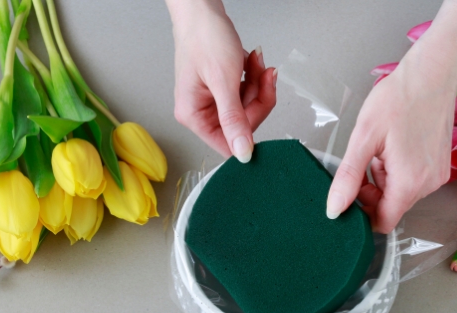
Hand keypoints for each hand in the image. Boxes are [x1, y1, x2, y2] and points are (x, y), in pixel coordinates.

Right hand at [169, 2, 275, 161]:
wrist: (202, 8)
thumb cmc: (203, 36)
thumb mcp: (223, 81)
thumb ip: (233, 120)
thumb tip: (242, 153)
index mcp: (193, 116)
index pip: (227, 144)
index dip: (249, 133)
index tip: (263, 112)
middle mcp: (200, 112)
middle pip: (242, 125)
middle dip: (258, 99)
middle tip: (263, 77)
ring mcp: (212, 100)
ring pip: (248, 108)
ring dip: (258, 85)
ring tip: (255, 63)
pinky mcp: (222, 89)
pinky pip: (246, 94)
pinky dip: (254, 78)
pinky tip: (251, 62)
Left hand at [327, 54, 455, 232]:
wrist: (431, 74)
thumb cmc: (398, 100)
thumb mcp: (363, 139)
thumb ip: (348, 178)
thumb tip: (334, 209)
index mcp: (409, 183)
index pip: (383, 222)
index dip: (363, 214)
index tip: (350, 194)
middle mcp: (428, 185)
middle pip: (391, 207)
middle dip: (371, 192)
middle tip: (364, 161)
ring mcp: (437, 176)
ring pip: (400, 193)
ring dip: (383, 179)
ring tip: (381, 149)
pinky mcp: (441, 166)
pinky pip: (413, 181)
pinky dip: (398, 171)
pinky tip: (395, 146)